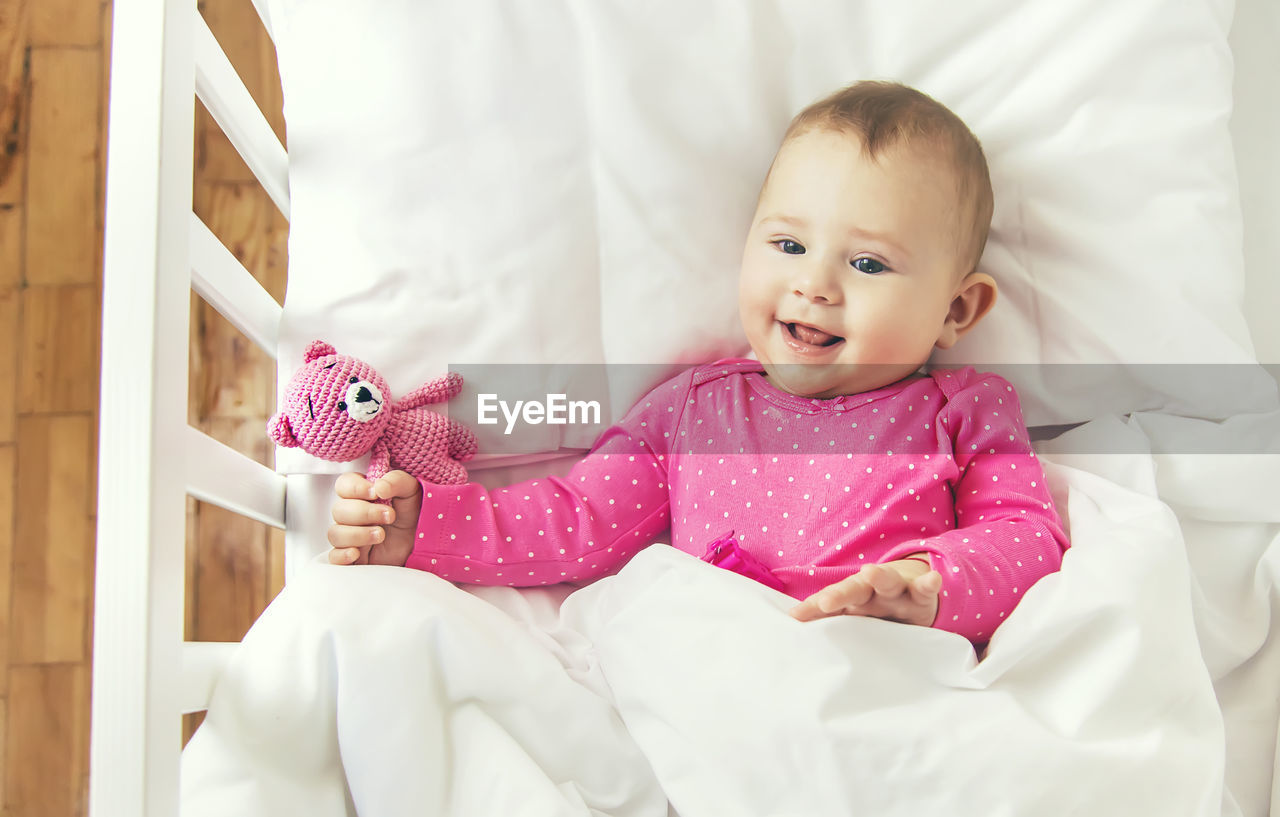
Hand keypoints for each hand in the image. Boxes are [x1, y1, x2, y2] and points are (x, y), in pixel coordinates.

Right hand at [327, 470, 422, 565]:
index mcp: (362, 494)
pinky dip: (342, 555)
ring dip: (357, 534)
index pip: (343, 485)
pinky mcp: (352, 558)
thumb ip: (397, 481)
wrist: (423, 542)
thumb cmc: (413, 513)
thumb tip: (379, 486)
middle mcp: (352, 514)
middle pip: (338, 510)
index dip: (355, 488)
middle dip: (364, 513)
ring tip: (381, 535)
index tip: (375, 493)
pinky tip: (356, 553)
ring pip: (335, 533)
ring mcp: (350, 536)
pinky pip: (334, 558)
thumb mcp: (411, 491)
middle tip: (389, 516)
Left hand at [789, 557, 941, 625]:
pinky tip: (933, 580)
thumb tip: (798, 644)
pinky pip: (924, 590)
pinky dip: (928, 584)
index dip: (812, 609)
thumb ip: (834, 628)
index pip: (828, 603)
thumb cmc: (877, 611)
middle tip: (827, 602)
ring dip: (879, 577)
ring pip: (887, 583)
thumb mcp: (857, 620)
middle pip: (852, 590)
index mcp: (851, 600)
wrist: (915, 590)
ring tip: (871, 572)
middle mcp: (870, 592)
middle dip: (838, 595)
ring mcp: (896, 592)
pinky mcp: (921, 596)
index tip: (795, 617)